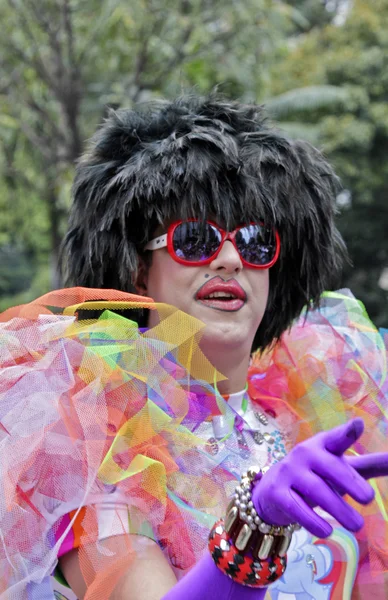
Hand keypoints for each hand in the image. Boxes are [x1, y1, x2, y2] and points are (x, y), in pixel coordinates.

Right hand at [252, 418, 376, 537]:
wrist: (275, 488)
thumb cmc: (318, 475)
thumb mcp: (342, 467)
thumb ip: (370, 465)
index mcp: (324, 444)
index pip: (338, 438)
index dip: (348, 432)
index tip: (358, 425)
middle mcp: (306, 454)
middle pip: (331, 467)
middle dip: (350, 482)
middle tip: (369, 499)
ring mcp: (290, 472)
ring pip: (317, 491)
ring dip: (338, 509)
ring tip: (358, 526)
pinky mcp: (278, 492)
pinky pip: (296, 507)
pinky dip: (313, 521)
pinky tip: (328, 530)